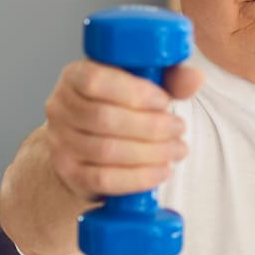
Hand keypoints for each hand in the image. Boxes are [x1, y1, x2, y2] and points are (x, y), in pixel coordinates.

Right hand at [43, 59, 204, 202]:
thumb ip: (169, 77)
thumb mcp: (143, 83)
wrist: (88, 140)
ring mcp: (59, 142)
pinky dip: (138, 178)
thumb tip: (195, 78)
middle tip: (179, 129)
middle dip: (151, 127)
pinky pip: (103, 179)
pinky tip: (161, 171)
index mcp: (74, 75)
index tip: (164, 101)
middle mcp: (59, 107)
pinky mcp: (69, 172)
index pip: (96, 81)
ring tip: (177, 150)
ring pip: (106, 151)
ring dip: (150, 153)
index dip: (134, 93)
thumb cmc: (120, 104)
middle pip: (104, 119)